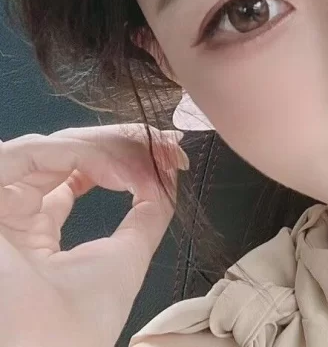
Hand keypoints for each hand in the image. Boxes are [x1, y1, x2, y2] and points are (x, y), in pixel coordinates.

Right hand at [0, 124, 188, 346]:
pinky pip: (34, 150)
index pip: (73, 175)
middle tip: (166, 142)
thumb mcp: (126, 258)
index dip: (120, 158)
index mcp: (33, 235)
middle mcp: (9, 216)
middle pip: (68, 155)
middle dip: (122, 144)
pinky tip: (119, 169)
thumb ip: (150, 212)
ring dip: (110, 146)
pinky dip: (84, 151)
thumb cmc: (75, 327)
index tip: (166, 150)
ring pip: (55, 147)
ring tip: (148, 159)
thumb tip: (168, 170)